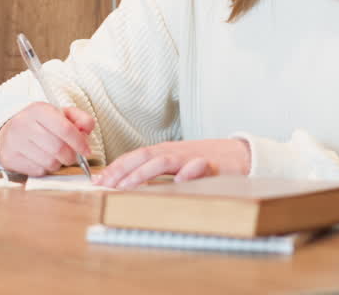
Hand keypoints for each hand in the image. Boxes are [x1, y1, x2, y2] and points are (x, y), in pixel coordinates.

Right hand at [0, 102, 95, 176]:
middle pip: (58, 149)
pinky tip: (41, 160)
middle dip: (71, 156)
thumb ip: (79, 118)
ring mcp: (14, 142)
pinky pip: (38, 171)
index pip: (65, 129)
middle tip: (72, 156)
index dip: (79, 142)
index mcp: (38, 110)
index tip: (87, 150)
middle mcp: (23, 124)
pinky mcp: (9, 158)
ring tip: (55, 156)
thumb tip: (88, 129)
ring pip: (49, 162)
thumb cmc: (41, 124)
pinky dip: (45, 169)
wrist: (10, 131)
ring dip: (58, 163)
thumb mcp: (61, 114)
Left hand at [92, 139, 250, 189]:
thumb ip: (157, 173)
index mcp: (164, 152)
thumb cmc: (205, 162)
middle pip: (143, 156)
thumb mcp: (177, 165)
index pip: (134, 156)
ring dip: (143, 173)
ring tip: (127, 186)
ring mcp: (192, 157)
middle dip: (121, 171)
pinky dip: (189, 172)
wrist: (240, 155)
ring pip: (163, 161)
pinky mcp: (212, 165)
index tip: (99, 180)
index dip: (116, 167)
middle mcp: (174, 151)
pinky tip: (180, 181)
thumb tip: (129, 184)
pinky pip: (199, 167)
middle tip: (105, 185)